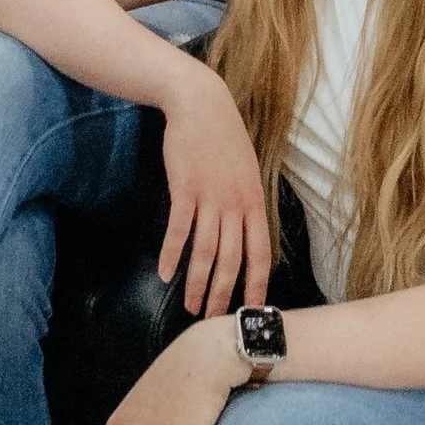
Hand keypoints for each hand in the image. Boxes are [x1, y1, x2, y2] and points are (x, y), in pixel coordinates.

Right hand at [159, 67, 271, 317]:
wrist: (201, 104)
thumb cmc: (224, 137)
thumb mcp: (247, 170)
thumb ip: (246, 203)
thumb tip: (246, 233)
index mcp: (254, 202)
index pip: (260, 253)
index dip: (257, 284)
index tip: (253, 309)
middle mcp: (236, 205)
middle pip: (231, 261)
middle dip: (224, 295)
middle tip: (215, 320)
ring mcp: (210, 198)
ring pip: (205, 252)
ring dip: (197, 284)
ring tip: (191, 307)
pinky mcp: (185, 189)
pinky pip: (178, 230)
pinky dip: (171, 254)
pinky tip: (164, 272)